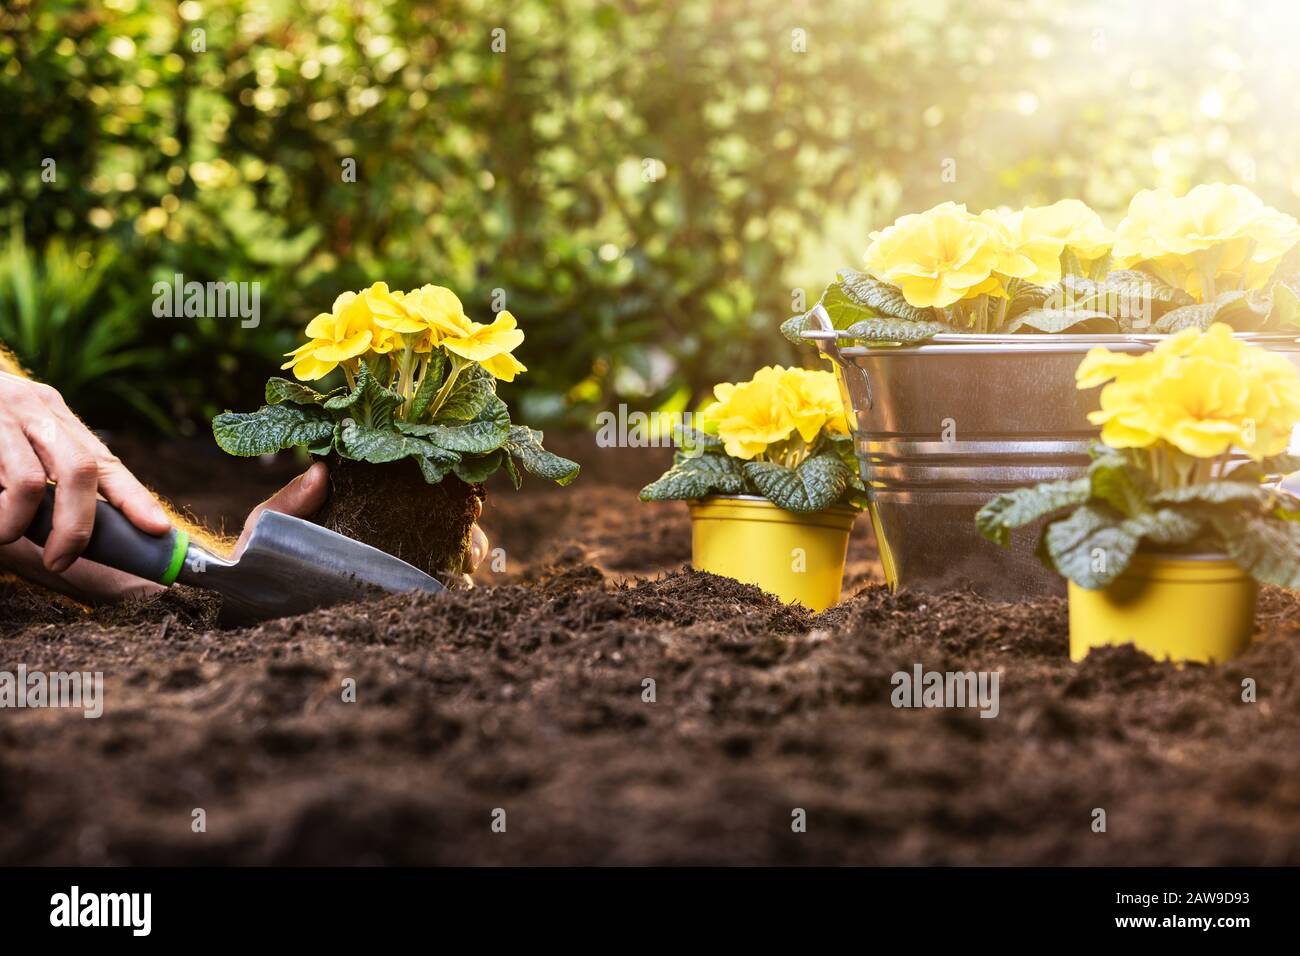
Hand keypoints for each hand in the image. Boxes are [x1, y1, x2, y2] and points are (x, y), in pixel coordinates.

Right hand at [0, 372, 169, 571]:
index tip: (157, 530)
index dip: (134, 497)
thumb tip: (77, 523)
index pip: (104, 459)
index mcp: (51, 411)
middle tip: (60, 560)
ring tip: (1, 535)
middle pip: (80, 470)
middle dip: (77, 526)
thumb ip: (42, 463)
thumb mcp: (13, 430)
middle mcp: (30, 407)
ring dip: (16, 525)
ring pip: (28, 483)